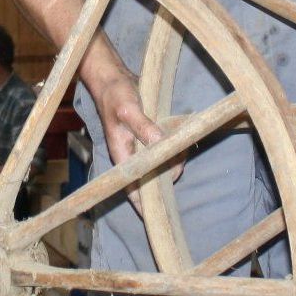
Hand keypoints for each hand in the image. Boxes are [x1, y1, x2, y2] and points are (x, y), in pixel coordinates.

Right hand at [88, 67, 172, 213]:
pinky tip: (182, 139)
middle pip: (152, 178)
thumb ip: (144, 128)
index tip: (157, 218)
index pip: (132, 188)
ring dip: (174, 160)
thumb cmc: (115, 95)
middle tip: (179, 165)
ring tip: (182, 148)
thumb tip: (160, 145)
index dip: (143, 205)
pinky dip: (175, 148)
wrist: (113, 78)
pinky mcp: (150, 136)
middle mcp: (132, 154)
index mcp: (122, 155)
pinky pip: (165, 149)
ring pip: (161, 163)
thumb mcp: (128, 110)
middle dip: (167, 176)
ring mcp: (141, 146)